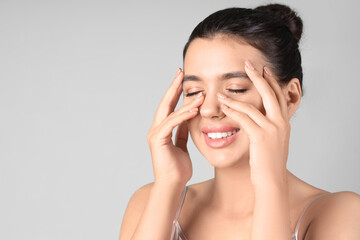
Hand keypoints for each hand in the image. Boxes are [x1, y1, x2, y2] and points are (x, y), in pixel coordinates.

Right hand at [147, 68, 204, 184]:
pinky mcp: (158, 140)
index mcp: (162, 129)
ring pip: (170, 112)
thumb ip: (182, 130)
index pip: (169, 106)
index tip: (183, 78)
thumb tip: (188, 117)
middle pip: (165, 103)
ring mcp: (156, 134)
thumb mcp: (182, 145)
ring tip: (199, 93)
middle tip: (181, 72)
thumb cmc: (178, 168)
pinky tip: (194, 108)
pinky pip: (172, 123)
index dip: (176, 91)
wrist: (173, 185)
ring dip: (185, 101)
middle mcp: (157, 128)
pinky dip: (183, 115)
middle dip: (174, 87)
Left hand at [217, 60, 290, 186]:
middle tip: (248, 63)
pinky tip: (223, 107)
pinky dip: (232, 110)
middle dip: (258, 76)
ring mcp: (272, 129)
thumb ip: (269, 128)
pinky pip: (243, 118)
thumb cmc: (269, 163)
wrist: (272, 181)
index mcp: (285, 123)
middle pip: (270, 93)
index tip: (263, 69)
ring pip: (252, 106)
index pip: (279, 95)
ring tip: (222, 92)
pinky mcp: (260, 136)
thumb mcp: (274, 142)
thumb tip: (262, 120)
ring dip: (235, 97)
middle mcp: (281, 123)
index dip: (271, 81)